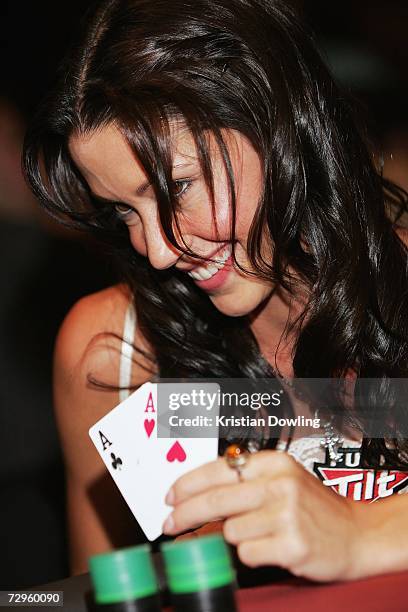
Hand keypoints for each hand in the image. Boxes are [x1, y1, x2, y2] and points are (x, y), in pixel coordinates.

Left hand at [163, 450, 365, 581]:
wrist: (357, 534)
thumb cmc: (313, 507)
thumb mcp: (283, 480)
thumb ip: (245, 482)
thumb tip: (195, 492)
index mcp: (275, 463)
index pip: (219, 468)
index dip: (188, 483)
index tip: (170, 496)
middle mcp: (280, 484)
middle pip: (216, 500)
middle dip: (185, 514)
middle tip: (170, 524)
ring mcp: (287, 515)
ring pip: (231, 531)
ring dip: (236, 537)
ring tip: (260, 533)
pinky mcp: (292, 545)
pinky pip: (248, 554)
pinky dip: (253, 554)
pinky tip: (271, 547)